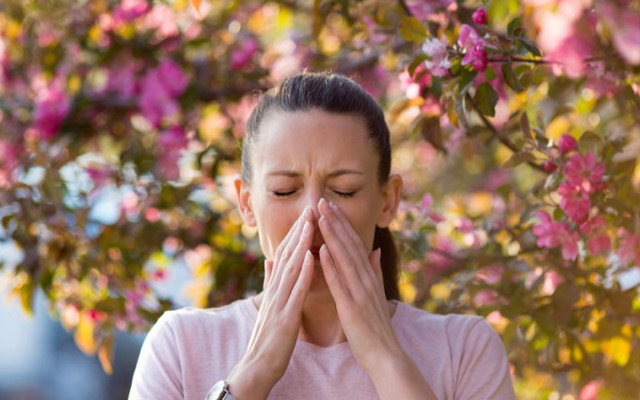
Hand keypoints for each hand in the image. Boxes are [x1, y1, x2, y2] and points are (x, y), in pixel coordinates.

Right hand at [226, 207, 315, 399]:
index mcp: (275, 287)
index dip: (296, 233)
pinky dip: (303, 272)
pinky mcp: (285, 318)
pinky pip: (295, 292)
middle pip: (288, 255)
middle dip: (299, 230)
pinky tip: (311, 256)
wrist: (257, 367)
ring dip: (301, 243)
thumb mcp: (269, 304)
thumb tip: (270, 258)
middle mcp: (275, 290)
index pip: (286, 254)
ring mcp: (279, 302)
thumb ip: (270, 281)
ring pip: (290, 267)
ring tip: (311, 223)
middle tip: (311, 207)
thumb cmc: (268, 337)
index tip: (307, 213)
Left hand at [316, 198, 403, 371]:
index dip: (341, 223)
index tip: (330, 205)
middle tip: (322, 200)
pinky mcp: (351, 307)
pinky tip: (321, 250)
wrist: (385, 355)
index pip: (354, 244)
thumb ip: (374, 270)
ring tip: (320, 216)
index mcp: (369, 276)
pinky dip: (330, 265)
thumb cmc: (376, 327)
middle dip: (335, 221)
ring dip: (332, 236)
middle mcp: (366, 280)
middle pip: (349, 245)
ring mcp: (360, 292)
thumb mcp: (377, 294)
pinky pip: (339, 283)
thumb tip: (373, 250)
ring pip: (344, 258)